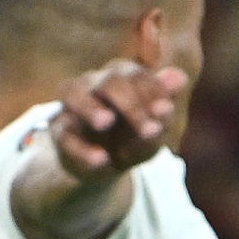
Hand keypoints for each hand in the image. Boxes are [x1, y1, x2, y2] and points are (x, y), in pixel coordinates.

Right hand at [48, 59, 186, 181]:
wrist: (103, 164)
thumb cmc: (132, 137)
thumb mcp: (153, 129)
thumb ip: (164, 107)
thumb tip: (179, 77)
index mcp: (122, 76)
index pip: (137, 74)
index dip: (152, 91)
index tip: (166, 111)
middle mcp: (94, 82)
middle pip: (110, 81)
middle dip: (131, 105)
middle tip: (149, 130)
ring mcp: (72, 104)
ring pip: (73, 92)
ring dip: (90, 107)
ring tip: (106, 122)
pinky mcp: (58, 130)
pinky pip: (64, 135)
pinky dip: (82, 148)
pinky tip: (100, 160)